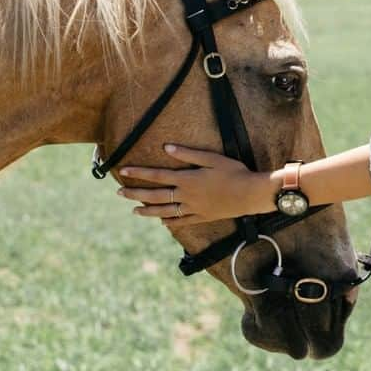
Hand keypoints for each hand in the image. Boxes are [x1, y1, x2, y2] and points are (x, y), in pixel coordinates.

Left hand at [117, 144, 277, 224]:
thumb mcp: (211, 158)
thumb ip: (188, 154)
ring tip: (134, 211)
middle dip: (136, 194)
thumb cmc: (234, 172)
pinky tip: (162, 222)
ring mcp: (194, 209)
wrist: (250, 194)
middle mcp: (186, 196)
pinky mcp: (203, 217)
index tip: (124, 171)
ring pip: (165, 212)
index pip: (157, 176)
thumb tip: (166, 148)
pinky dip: (170, 222)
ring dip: (148, 211)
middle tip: (120, 193)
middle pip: (156, 196)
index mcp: (187, 179)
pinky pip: (182, 221)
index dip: (139, 173)